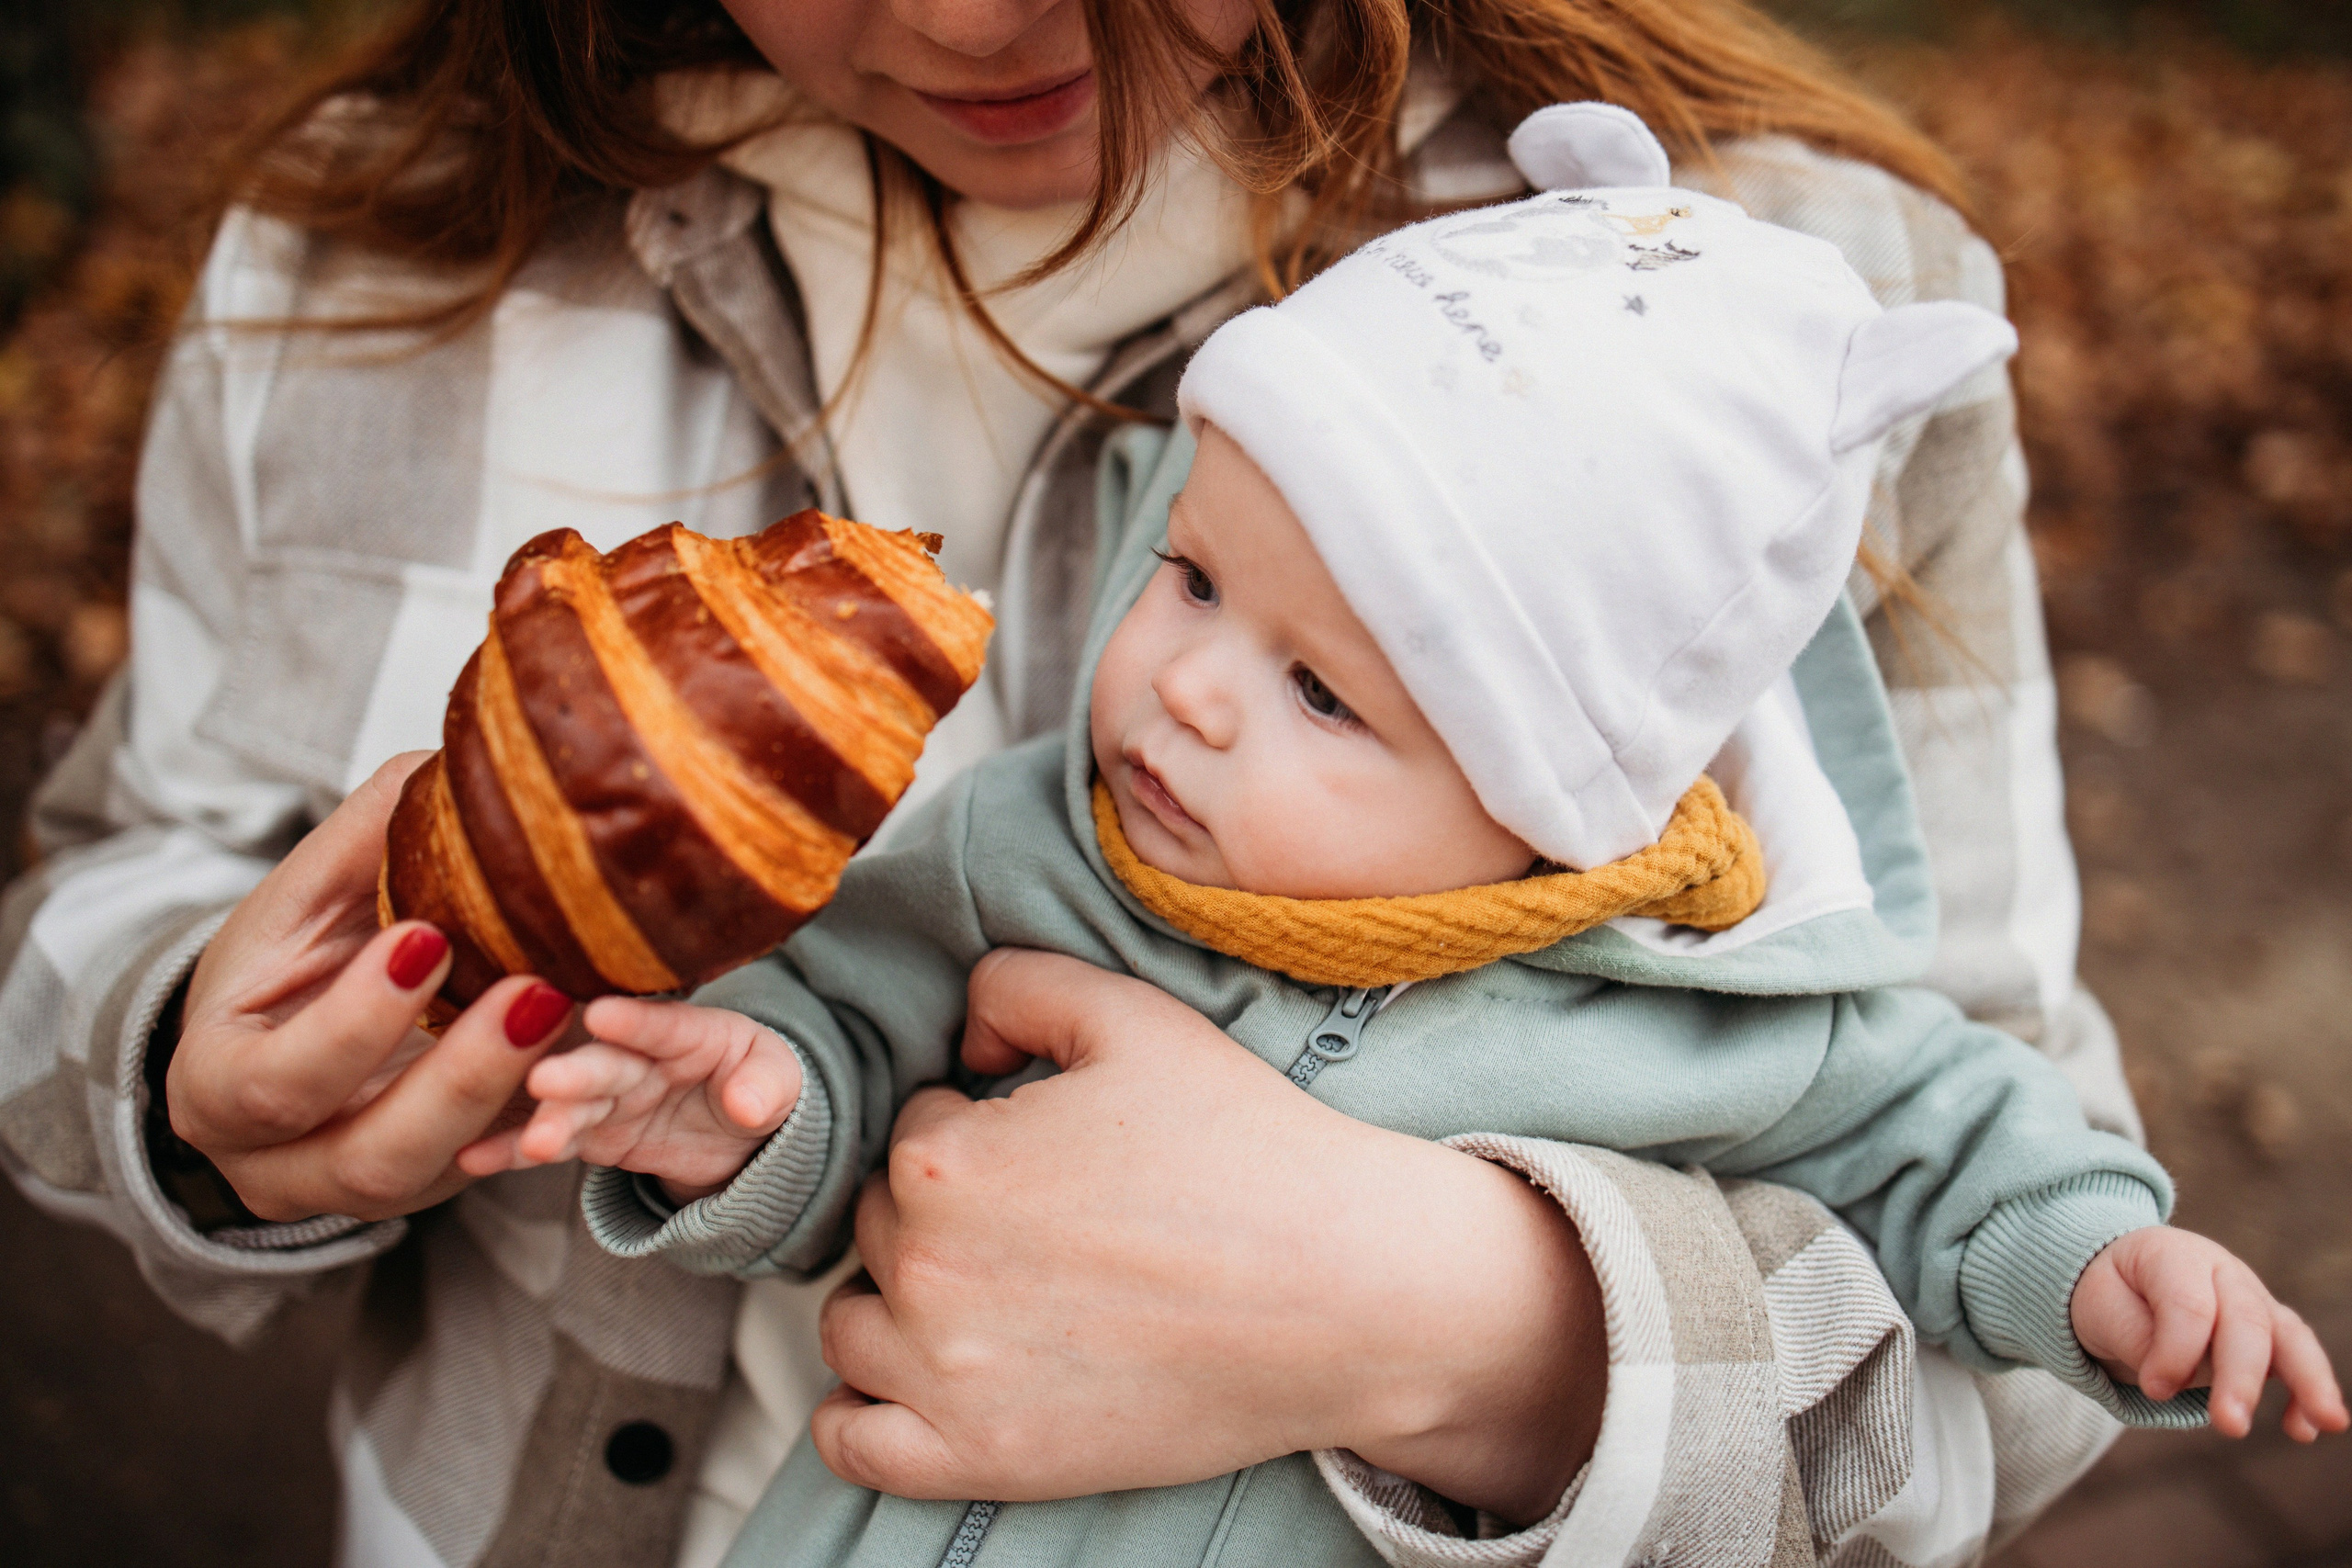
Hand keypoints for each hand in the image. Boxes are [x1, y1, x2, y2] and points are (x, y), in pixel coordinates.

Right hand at [167, 754, 579, 1224]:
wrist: (295, 1027)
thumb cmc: (295, 956)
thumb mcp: (308, 892)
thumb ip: (367, 838)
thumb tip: (447, 767)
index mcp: (218, 1084)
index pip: (274, 1081)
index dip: (352, 1023)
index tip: (427, 940)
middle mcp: (277, 1162)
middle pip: (367, 1155)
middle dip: (458, 1079)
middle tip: (537, 990)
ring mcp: (356, 1187)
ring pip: (438, 1172)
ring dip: (512, 1096)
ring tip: (576, 1009)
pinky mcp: (432, 1183)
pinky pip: (491, 1168)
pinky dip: (545, 1116)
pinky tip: (596, 1051)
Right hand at [472, 997, 800, 1201]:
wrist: (737, 1129)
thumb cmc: (758, 1081)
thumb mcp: (781, 1081)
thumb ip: (767, 1087)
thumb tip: (750, 1105)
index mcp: (690, 1028)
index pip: (665, 1023)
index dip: (635, 1020)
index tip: (602, 1014)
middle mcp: (639, 1054)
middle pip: (608, 1062)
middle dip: (578, 1070)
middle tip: (544, 1078)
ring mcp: (610, 1093)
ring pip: (575, 1104)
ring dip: (548, 1119)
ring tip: (532, 1140)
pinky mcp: (590, 1132)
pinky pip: (551, 1142)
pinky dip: (512, 1151)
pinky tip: (469, 1156)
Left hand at [810, 948, 1604, 1523]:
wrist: (1349, 1293)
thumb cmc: (1249, 1149)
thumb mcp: (1136, 1018)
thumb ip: (1018, 986)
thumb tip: (964, 1034)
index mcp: (945, 1158)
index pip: (911, 1132)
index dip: (977, 1131)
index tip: (1048, 1156)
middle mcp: (925, 1268)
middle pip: (879, 1225)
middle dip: (942, 1213)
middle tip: (1041, 1222)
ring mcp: (945, 1376)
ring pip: (853, 1324)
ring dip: (897, 1302)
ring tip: (989, 1295)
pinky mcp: (979, 1459)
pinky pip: (853, 1443)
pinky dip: (860, 1415)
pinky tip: (914, 1382)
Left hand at [2073, 1225, 2347, 1439]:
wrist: (2122, 1277)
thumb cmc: (2109, 1291)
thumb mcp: (2098, 1304)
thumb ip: (2133, 1335)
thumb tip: (2173, 1379)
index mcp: (2174, 1255)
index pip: (2189, 1303)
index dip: (2175, 1351)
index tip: (2154, 1389)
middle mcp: (2222, 1271)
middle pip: (2246, 1320)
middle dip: (2241, 1377)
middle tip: (2230, 1426)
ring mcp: (2252, 1298)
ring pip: (2288, 1335)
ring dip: (2308, 1380)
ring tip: (2324, 1424)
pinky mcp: (2268, 1331)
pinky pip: (2297, 1357)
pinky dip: (2307, 1393)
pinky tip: (2304, 1430)